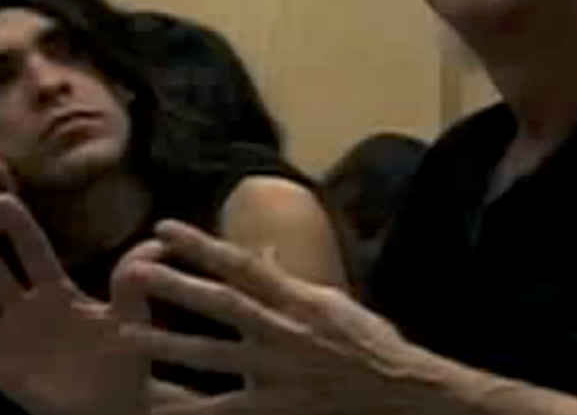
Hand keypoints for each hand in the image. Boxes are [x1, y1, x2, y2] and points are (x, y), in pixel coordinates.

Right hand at [0, 194, 159, 414]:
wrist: (119, 409)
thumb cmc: (126, 362)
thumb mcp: (131, 318)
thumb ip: (133, 282)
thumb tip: (159, 242)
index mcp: (57, 293)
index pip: (32, 252)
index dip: (17, 228)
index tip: (3, 199)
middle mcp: (27, 311)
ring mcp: (11, 340)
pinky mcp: (3, 371)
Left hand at [117, 220, 440, 414]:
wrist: (400, 389)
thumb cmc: (369, 343)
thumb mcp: (333, 303)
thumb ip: (294, 281)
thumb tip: (267, 256)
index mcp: (300, 299)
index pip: (242, 264)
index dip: (202, 245)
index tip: (166, 229)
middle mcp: (286, 329)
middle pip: (222, 303)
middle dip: (177, 286)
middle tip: (135, 271)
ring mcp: (280, 369)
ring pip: (213, 354)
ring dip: (167, 343)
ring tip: (127, 335)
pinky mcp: (279, 405)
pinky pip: (226, 408)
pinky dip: (191, 409)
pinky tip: (158, 408)